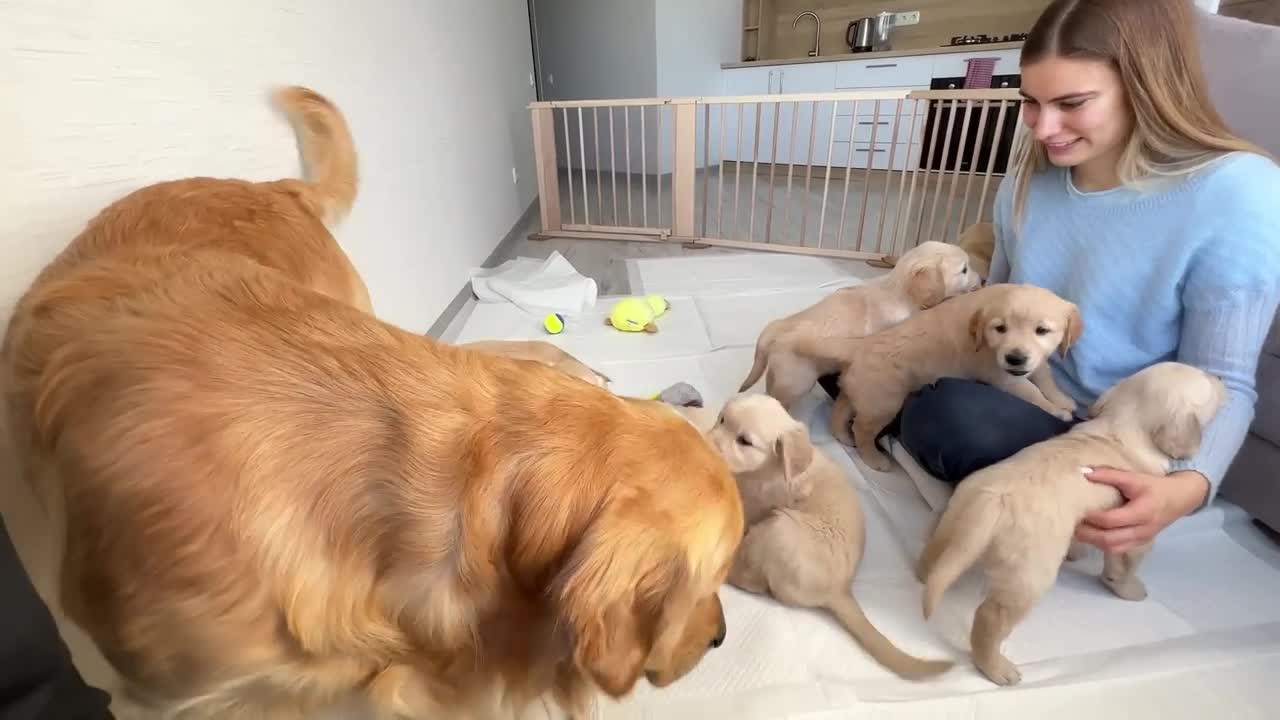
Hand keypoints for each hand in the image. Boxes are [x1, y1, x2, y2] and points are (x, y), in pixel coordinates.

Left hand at [1074, 468, 1208, 553]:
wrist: (1180, 498)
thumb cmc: (1155, 486)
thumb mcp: (1135, 477)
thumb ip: (1109, 474)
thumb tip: (1083, 471)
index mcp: (1143, 512)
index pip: (1112, 520)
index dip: (1093, 517)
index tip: (1077, 510)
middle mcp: (1143, 530)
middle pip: (1110, 539)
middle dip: (1088, 534)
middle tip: (1070, 524)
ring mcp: (1142, 539)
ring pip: (1113, 548)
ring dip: (1093, 541)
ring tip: (1076, 530)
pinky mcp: (1140, 543)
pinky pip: (1118, 549)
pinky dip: (1102, 545)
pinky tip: (1090, 536)